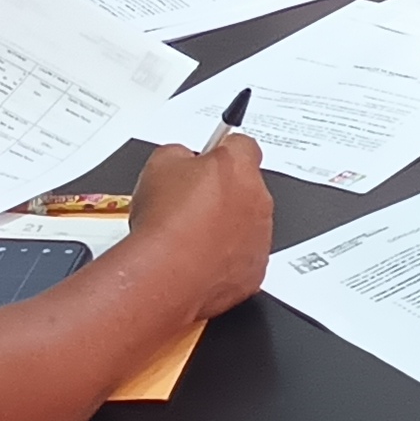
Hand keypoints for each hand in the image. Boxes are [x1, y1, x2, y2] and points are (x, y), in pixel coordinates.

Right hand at [124, 134, 272, 319]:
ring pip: (246, 224)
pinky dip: (225, 257)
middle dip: (223, 191)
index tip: (208, 159)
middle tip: (190, 201)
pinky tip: (197, 259)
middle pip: (246, 186)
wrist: (167, 275)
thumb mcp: (159, 163)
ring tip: (188, 235)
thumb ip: (179, 153)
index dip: (221, 152)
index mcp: (239, 167)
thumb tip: (181, 159)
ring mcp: (260, 238)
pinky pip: (243, 257)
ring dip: (225, 226)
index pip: (242, 145)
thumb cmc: (165, 224)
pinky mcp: (254, 271)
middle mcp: (258, 200)